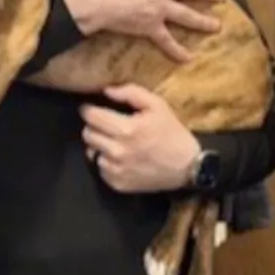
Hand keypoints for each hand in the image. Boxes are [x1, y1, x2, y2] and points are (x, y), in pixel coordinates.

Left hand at [80, 83, 201, 192]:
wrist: (187, 167)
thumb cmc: (172, 133)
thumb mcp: (158, 106)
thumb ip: (131, 93)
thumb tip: (107, 90)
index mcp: (126, 129)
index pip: (91, 116)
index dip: (89, 109)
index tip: (91, 108)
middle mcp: (117, 150)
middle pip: (87, 134)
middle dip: (94, 126)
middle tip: (106, 125)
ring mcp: (116, 169)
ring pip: (92, 152)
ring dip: (100, 145)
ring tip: (115, 142)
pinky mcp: (117, 184)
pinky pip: (101, 169)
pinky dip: (107, 162)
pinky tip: (122, 158)